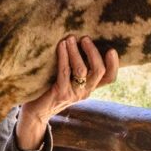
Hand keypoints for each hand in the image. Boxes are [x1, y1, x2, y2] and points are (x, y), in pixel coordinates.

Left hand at [15, 35, 119, 150]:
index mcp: (90, 87)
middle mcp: (85, 91)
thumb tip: (80, 40)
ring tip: (70, 38)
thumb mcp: (69, 79)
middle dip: (93, 52)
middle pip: (99, 71)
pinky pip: (64, 71)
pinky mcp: (60, 93)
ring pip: (82, 70)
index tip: (111, 50)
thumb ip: (77, 67)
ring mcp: (73, 93)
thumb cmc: (52, 90)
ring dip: (76, 51)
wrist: (37, 112)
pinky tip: (61, 45)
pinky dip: (64, 56)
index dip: (114, 64)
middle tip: (85, 38)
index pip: (109, 78)